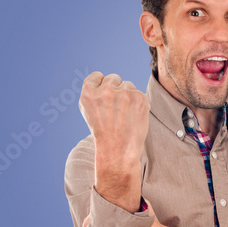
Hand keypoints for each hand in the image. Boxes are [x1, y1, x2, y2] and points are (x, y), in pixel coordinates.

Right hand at [79, 72, 149, 211]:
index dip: (100, 85)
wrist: (118, 150)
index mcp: (88, 93)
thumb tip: (101, 79)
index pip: (96, 76)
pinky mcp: (139, 97)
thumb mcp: (87, 111)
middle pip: (113, 78)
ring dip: (127, 96)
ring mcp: (124, 93)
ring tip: (124, 115)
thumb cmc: (102, 132)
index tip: (103, 95)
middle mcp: (106, 91)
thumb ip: (92, 93)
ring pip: (127, 85)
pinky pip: (139, 93)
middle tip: (115, 108)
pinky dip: (138, 103)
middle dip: (115, 90)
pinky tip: (132, 116)